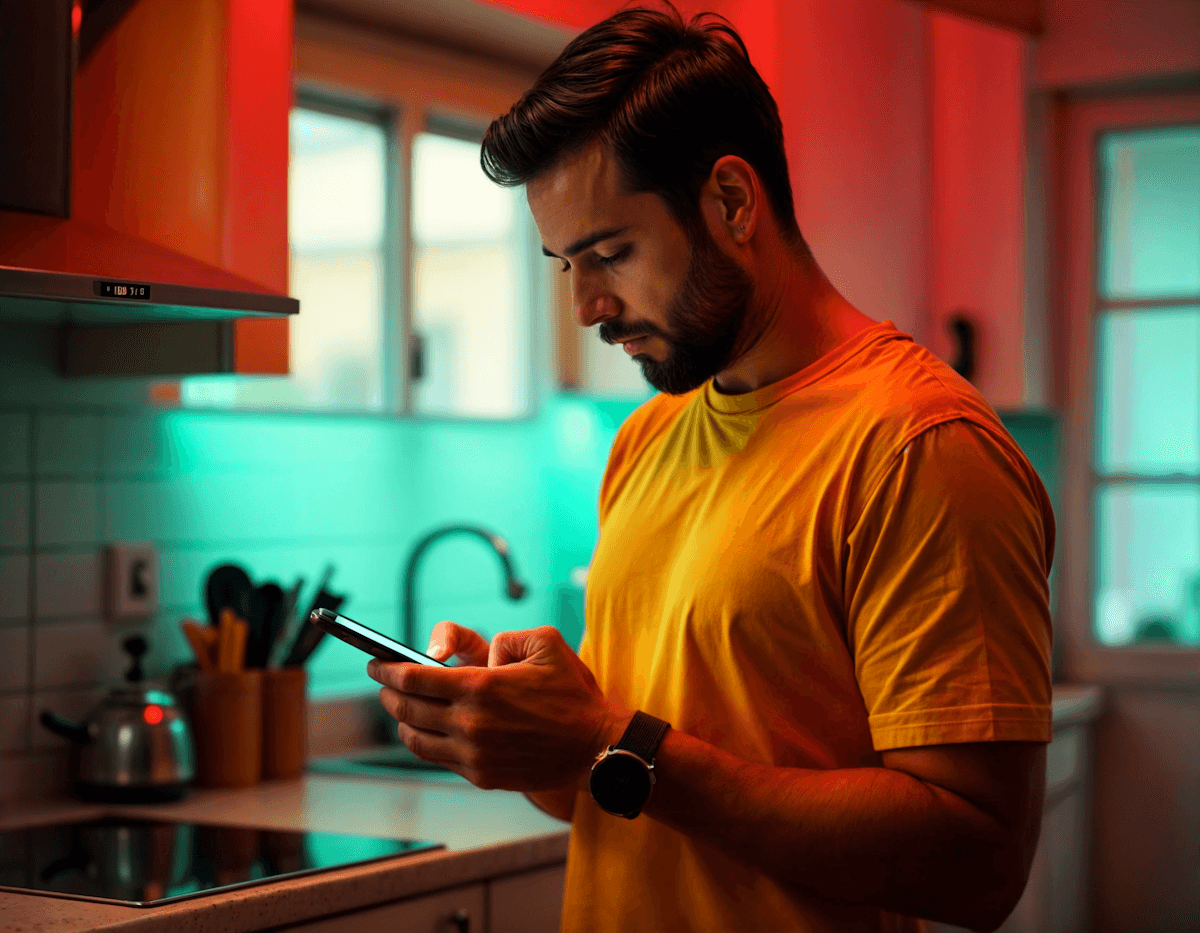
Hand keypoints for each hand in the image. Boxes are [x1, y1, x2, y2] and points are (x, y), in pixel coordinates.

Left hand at [368, 625, 626, 791]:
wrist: (597, 747)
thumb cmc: (574, 693)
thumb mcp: (546, 643)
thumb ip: (506, 638)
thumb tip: (482, 654)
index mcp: (481, 687)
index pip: (414, 678)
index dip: (387, 669)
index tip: (374, 663)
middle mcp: (470, 723)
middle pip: (406, 708)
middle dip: (387, 692)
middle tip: (383, 681)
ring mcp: (473, 754)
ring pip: (415, 738)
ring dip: (400, 720)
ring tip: (399, 707)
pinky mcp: (481, 775)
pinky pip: (437, 758)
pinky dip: (423, 741)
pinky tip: (426, 730)